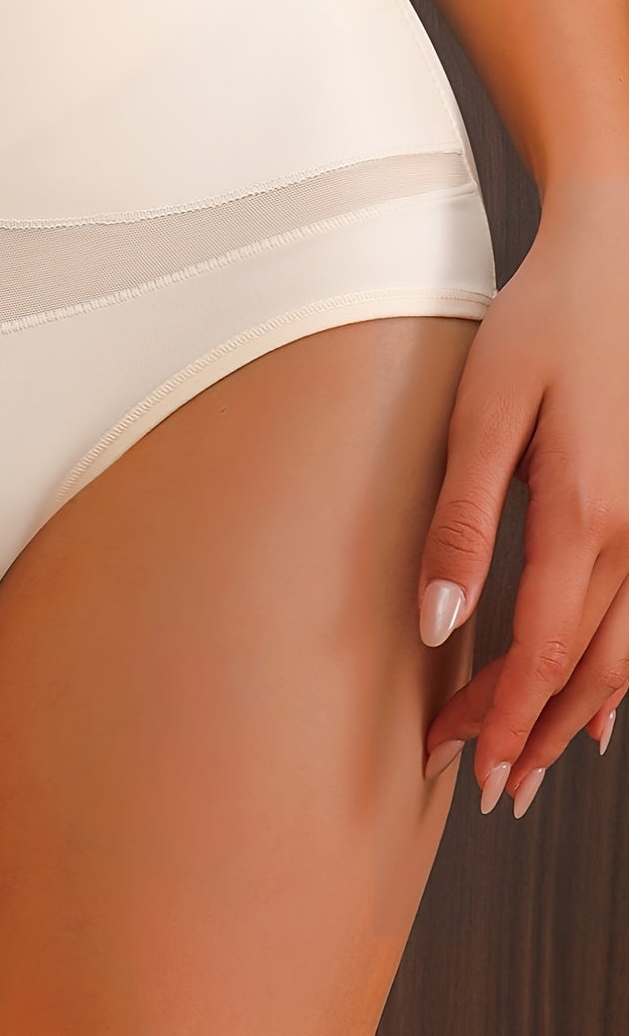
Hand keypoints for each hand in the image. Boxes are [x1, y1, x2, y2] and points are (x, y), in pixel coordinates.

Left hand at [416, 174, 628, 815]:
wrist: (613, 260)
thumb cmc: (541, 327)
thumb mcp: (483, 415)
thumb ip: (460, 524)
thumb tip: (437, 624)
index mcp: (582, 515)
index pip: (539, 650)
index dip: (500, 715)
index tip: (461, 761)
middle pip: (587, 668)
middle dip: (533, 731)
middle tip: (486, 786)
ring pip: (625, 653)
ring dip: (575, 714)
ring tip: (533, 762)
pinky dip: (617, 671)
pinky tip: (599, 700)